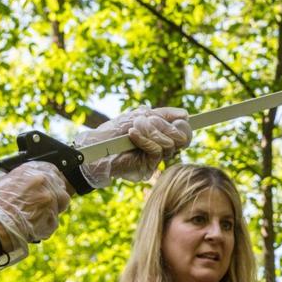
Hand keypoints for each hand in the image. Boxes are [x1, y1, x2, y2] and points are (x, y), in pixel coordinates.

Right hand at [0, 163, 70, 264]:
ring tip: (39, 215)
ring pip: (61, 202)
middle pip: (60, 184)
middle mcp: (44, 182)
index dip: (49, 177)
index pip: (50, 168)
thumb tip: (11, 178)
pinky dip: (46, 224)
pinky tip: (34, 226)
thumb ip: (10, 178)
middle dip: (54, 192)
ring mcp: (50, 200)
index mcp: (30, 171)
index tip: (47, 184)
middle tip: (43, 201)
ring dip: (53, 207)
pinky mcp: (53, 218)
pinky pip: (54, 220)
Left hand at [75, 106, 191, 187]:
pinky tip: (132, 135)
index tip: (183, 119)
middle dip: (165, 125)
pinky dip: (145, 139)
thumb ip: (162, 114)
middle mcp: (161, 147)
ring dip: (151, 131)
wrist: (96, 146)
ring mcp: (155, 158)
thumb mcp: (139, 116)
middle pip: (182, 138)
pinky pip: (157, 150)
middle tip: (149, 121)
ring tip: (135, 127)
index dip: (185, 125)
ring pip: (170, 143)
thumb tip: (185, 114)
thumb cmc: (114, 131)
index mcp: (161, 134)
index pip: (183, 132)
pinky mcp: (148, 167)